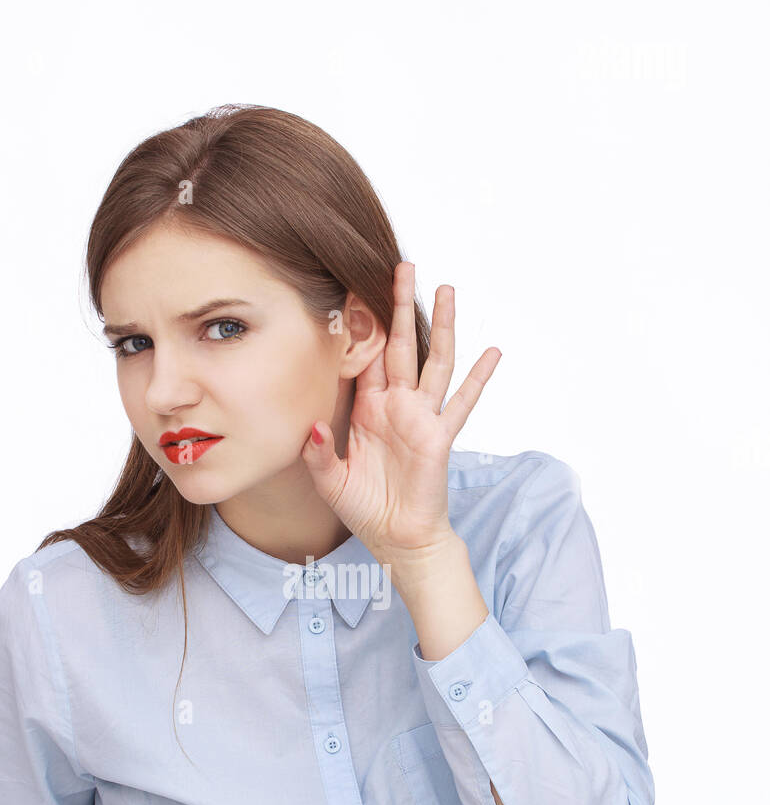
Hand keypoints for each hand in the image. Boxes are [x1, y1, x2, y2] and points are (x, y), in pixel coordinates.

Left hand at [301, 260, 501, 565]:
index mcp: (366, 410)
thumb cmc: (364, 509)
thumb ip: (317, 454)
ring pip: (434, 361)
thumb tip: (310, 427)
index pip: (365, 358)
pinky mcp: (440, 436)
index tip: (354, 288)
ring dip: (442, 325)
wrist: (396, 539)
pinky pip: (462, 402)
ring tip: (448, 289)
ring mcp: (421, 418)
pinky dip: (479, 377)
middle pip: (400, 345)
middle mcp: (396, 406)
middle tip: (402, 265)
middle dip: (399, 306)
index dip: (361, 326)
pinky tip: (493, 351)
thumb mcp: (330, 480)